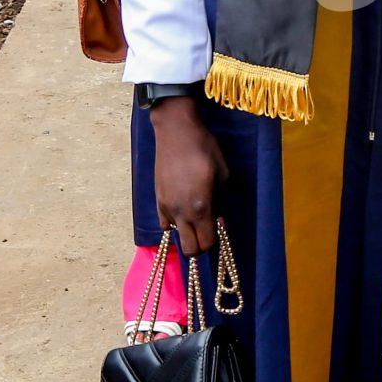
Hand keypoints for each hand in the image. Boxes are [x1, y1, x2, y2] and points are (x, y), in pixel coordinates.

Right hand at [150, 95, 226, 253]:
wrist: (176, 132)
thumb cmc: (205, 149)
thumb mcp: (223, 174)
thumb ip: (221, 200)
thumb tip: (218, 216)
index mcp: (201, 207)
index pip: (207, 243)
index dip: (214, 241)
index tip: (219, 230)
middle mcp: (181, 213)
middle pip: (189, 249)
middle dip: (200, 245)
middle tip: (207, 230)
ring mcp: (166, 207)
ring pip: (176, 236)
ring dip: (187, 233)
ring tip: (194, 216)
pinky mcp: (157, 200)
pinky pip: (165, 223)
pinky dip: (174, 222)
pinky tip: (182, 209)